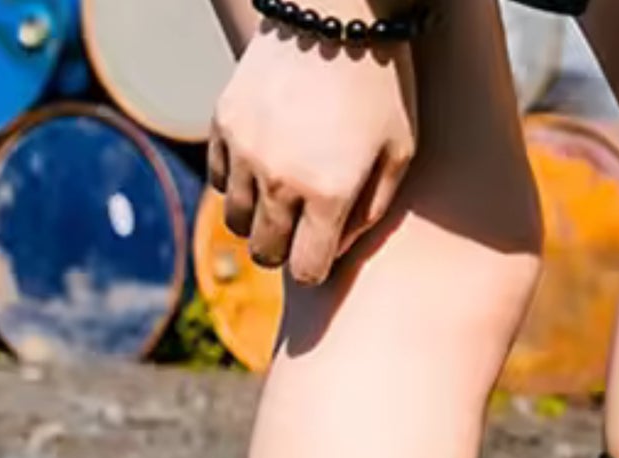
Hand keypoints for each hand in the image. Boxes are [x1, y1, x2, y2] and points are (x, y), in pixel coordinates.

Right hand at [208, 11, 417, 285]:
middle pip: (265, 252)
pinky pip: (220, 181)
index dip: (316, 271)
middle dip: (284, 252)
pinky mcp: (224, 122)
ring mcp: (246, 150)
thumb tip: (333, 250)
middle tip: (301, 234)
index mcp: (328, 194)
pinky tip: (263, 171)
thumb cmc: (381, 86)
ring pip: (237, 222)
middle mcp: (279, 179)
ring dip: (258, 222)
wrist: (336, 12)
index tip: (321, 256)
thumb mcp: (398, 155)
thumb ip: (369, 213)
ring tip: (282, 204)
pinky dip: (238, 185)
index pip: (306, 271)